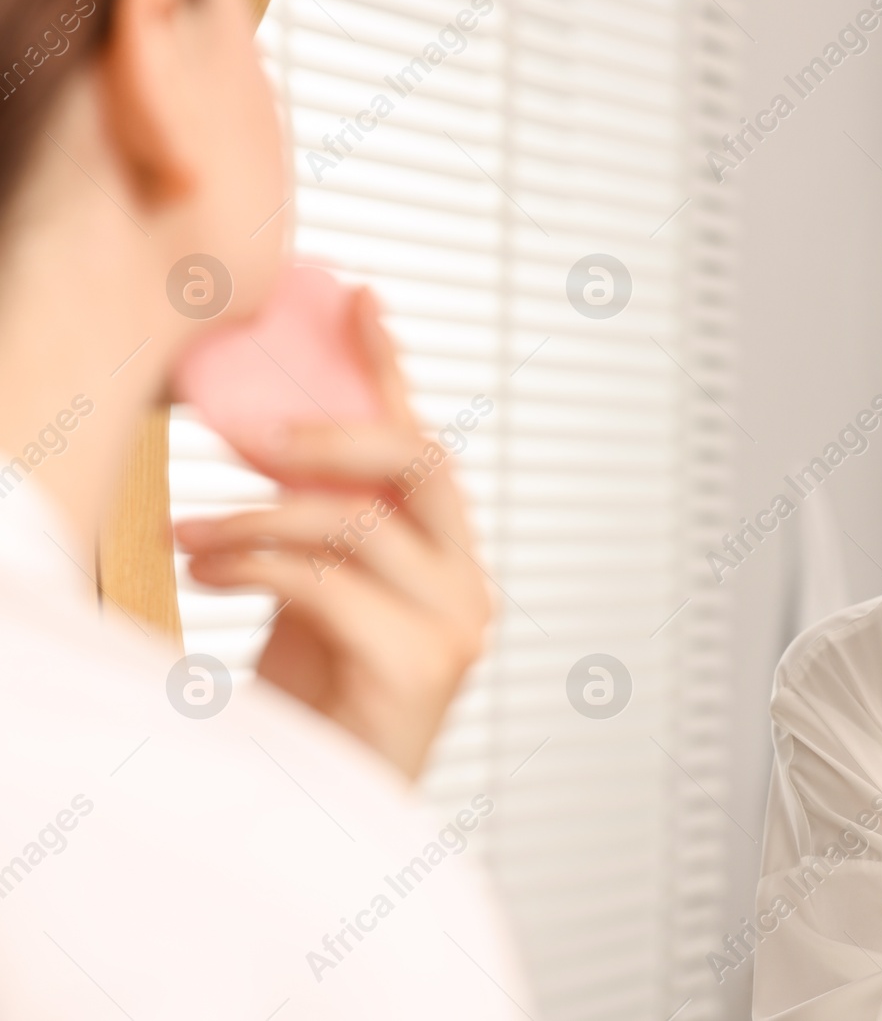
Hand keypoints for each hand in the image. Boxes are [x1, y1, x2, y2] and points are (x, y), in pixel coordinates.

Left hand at [173, 287, 493, 779]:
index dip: (395, 370)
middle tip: (251, 433)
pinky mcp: (422, 662)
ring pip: (355, 521)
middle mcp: (469, 582)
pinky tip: (210, 572)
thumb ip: (323, 526)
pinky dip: (255, 565)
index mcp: (450, 560)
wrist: (329, 805)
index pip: (429, 446)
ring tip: (187, 532)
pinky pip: (328, 580)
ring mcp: (457, 622)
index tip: (361, 301)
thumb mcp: (321, 592)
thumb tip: (272, 445)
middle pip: (418, 463)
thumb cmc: (322, 701)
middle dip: (330, 433)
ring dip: (253, 517)